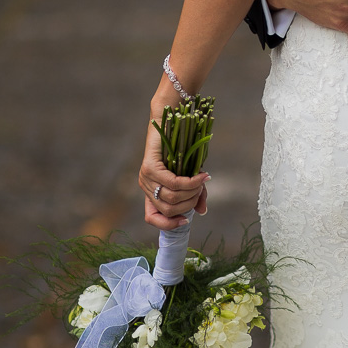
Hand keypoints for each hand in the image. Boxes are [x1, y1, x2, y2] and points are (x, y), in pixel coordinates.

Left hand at [139, 98, 209, 230]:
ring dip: (192, 192)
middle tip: (201, 190)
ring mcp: (145, 178)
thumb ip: (194, 194)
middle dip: (189, 204)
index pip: (152, 219)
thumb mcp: (189, 177)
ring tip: (202, 181)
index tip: (186, 220)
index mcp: (151, 192)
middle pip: (168, 210)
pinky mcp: (149, 168)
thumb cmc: (182, 150)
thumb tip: (202, 211)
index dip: (168, 225)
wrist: (172, 122)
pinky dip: (191, 182)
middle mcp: (145, 187)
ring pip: (172, 198)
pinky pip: (173, 183)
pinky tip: (201, 176)